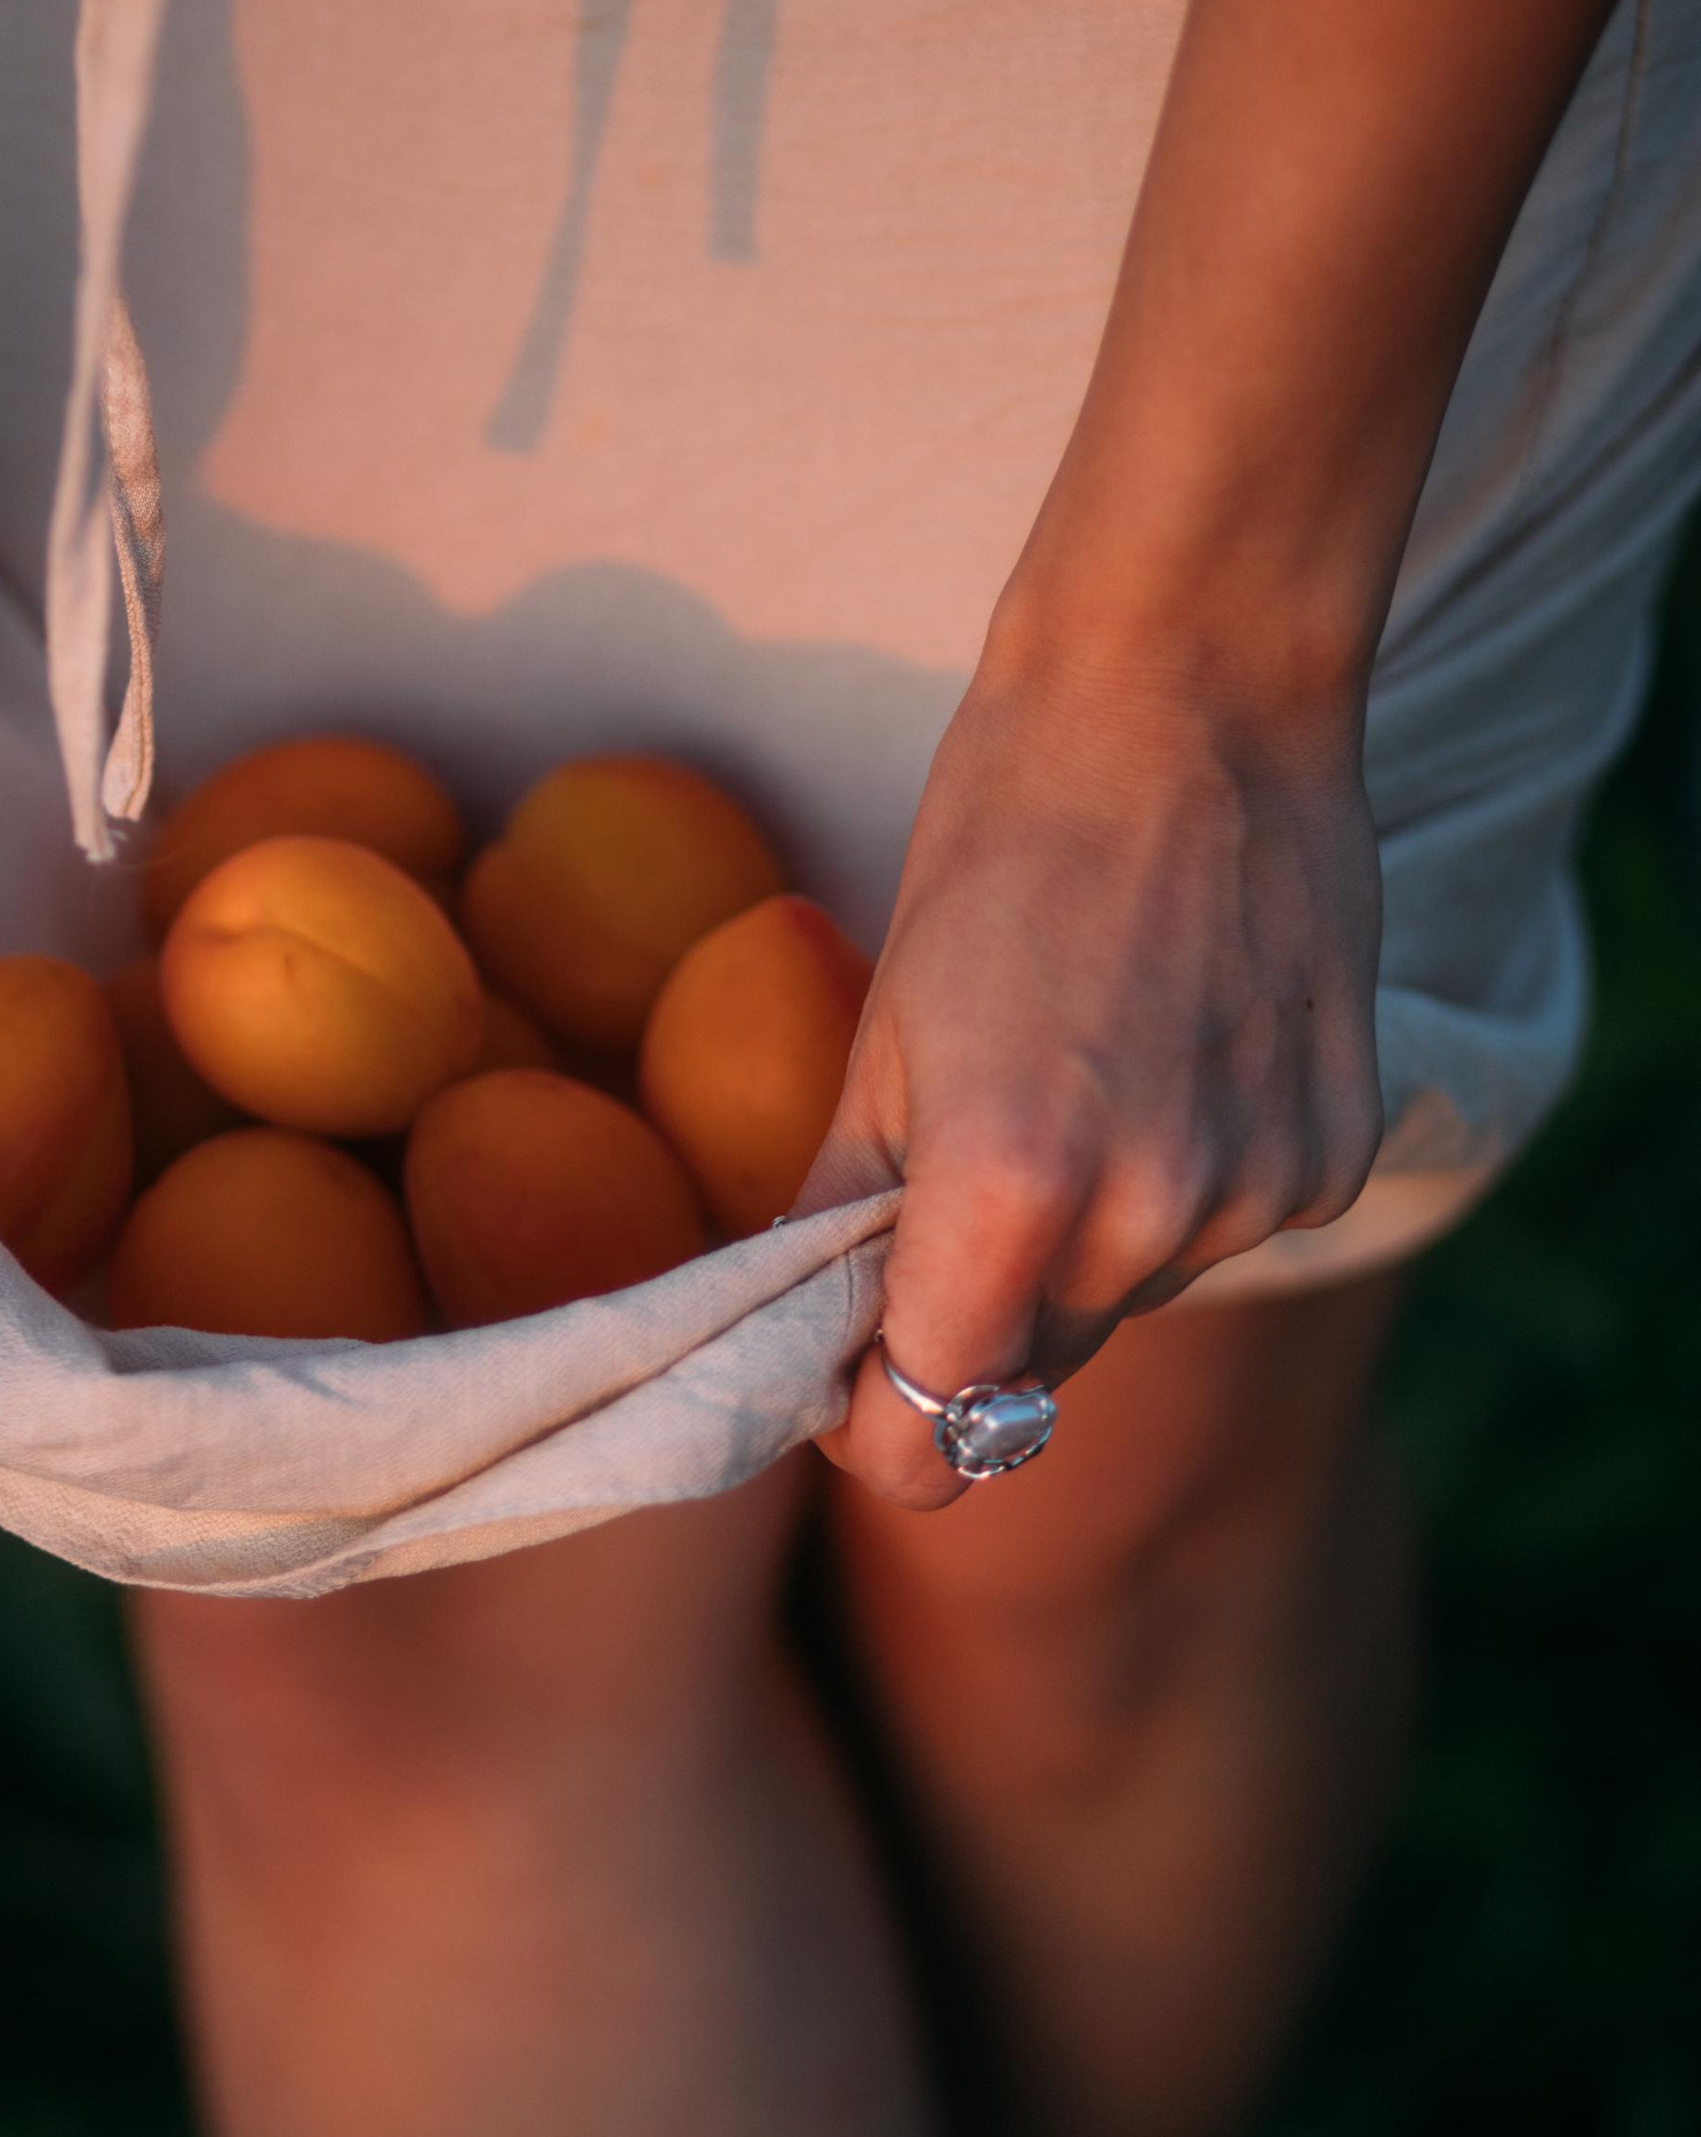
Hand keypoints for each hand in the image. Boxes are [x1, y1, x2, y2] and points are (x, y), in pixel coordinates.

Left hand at [808, 636, 1385, 1510]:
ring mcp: (1259, 1192)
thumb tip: (800, 1338)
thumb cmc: (1002, 842)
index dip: (875, 1425)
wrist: (1189, 697)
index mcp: (1008, 1191)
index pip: (930, 1438)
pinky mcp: (1335, 1157)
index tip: (849, 1367)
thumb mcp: (881, 1034)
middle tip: (949, 1178)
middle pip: (1029, 1373)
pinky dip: (1184, 1183)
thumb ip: (840, 1213)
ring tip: (1077, 1075)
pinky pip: (1224, 1230)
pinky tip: (1172, 1056)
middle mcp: (1149, 1218)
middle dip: (974, 1313)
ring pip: (1129, 1298)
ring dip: (1084, 1239)